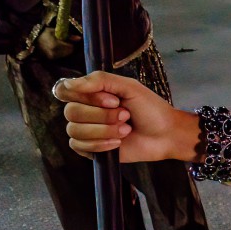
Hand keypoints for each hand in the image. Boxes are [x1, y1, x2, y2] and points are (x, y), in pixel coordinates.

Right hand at [33, 26, 75, 59]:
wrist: (34, 40)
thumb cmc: (46, 33)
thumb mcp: (56, 31)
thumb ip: (68, 35)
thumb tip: (79, 38)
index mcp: (55, 45)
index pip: (71, 47)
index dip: (71, 43)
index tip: (69, 39)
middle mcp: (54, 53)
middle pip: (69, 52)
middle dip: (70, 47)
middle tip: (65, 41)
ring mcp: (52, 57)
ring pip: (66, 54)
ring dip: (66, 50)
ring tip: (60, 44)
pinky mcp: (51, 59)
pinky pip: (61, 56)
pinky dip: (62, 52)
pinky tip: (57, 48)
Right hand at [56, 71, 195, 162]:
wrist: (165, 135)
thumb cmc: (150, 109)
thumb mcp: (129, 87)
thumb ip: (100, 80)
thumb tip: (68, 83)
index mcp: (91, 93)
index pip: (65, 90)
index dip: (86, 96)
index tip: (112, 99)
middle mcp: (85, 110)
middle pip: (71, 112)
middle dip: (102, 115)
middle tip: (126, 115)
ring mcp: (86, 130)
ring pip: (75, 130)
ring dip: (104, 130)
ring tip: (126, 129)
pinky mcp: (90, 149)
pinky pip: (79, 146)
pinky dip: (100, 144)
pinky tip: (118, 143)